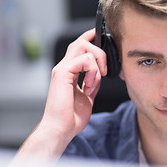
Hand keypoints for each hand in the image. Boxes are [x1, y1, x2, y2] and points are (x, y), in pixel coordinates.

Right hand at [14, 29, 107, 160]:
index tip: (102, 37)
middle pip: (82, 42)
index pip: (79, 46)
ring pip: (84, 46)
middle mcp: (64, 67)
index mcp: (69, 71)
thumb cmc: (71, 117)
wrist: (61, 129)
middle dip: (99, 51)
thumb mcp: (88, 96)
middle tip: (104, 71)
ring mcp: (62, 69)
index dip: (90, 38)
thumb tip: (100, 74)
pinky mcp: (62, 73)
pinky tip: (90, 86)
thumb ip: (93, 82)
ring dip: (97, 64)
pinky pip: (85, 60)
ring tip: (94, 83)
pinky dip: (93, 72)